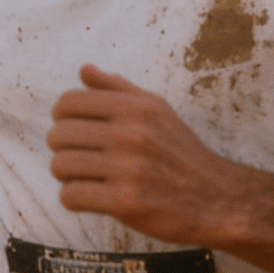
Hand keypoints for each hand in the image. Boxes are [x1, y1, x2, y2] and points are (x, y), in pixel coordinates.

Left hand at [46, 65, 241, 246]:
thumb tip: (84, 70)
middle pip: (59, 135)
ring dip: (66, 175)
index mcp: (136, 107)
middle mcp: (132, 133)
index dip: (62, 117)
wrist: (215, 197)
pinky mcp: (126, 202)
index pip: (68, 103)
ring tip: (84, 177)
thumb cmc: (180, 152)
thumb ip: (117, 89)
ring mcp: (129, 168)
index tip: (74, 129)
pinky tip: (90, 196)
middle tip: (79, 157)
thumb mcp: (157, 110)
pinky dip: (73, 198)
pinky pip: (71, 196)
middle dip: (62, 148)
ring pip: (60, 165)